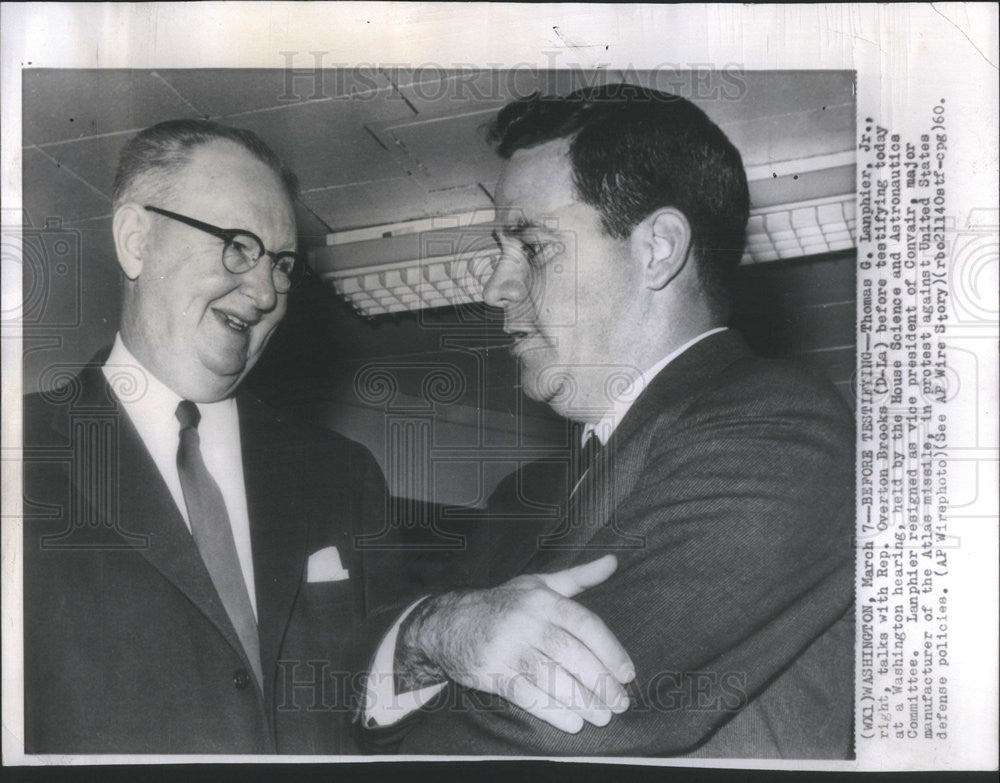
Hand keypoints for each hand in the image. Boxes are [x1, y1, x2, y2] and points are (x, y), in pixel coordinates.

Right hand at [394, 554, 634, 733]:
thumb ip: (579, 577)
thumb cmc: (505, 603)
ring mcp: (508, 648)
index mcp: (542, 599)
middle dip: (600, 682)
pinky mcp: (492, 673)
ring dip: (581, 701)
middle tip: (620, 703)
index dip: (610, 650)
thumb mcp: (539, 584)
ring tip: (602, 716)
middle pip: (571, 654)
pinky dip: (551, 711)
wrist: (449, 622)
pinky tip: (572, 722)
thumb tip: (613, 562)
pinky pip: (526, 695)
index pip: (584, 624)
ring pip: (551, 677)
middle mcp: (526, 621)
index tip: (628, 674)